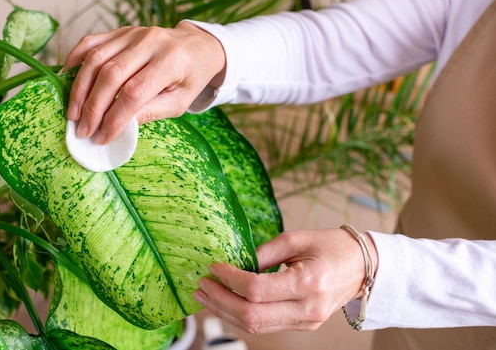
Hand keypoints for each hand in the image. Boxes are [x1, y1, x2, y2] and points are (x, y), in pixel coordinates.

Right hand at [64, 22, 225, 144]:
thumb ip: (151, 112)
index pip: (134, 93)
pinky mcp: (121, 31)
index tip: (102, 137)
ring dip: (80, 89)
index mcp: (171, 61)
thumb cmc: (189, 78)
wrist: (196, 46)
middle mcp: (150, 42)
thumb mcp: (180, 102)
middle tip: (82, 130)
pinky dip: (75, 59)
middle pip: (111, 75)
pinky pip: (91, 42)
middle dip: (93, 107)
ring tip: (73, 114)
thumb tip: (120, 127)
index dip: (115, 117)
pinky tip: (66, 79)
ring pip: (97, 58)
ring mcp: (133, 33)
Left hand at [192, 229, 378, 333]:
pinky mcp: (302, 325)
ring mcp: (306, 322)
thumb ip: (263, 252)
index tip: (213, 267)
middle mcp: (307, 309)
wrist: (364, 267)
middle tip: (200, 285)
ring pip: (256, 326)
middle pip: (252, 315)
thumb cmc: (332, 247)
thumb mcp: (296, 238)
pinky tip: (225, 303)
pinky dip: (241, 316)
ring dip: (225, 312)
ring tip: (205, 296)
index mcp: (308, 283)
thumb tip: (234, 263)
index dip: (230, 279)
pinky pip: (265, 326)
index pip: (257, 289)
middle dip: (220, 300)